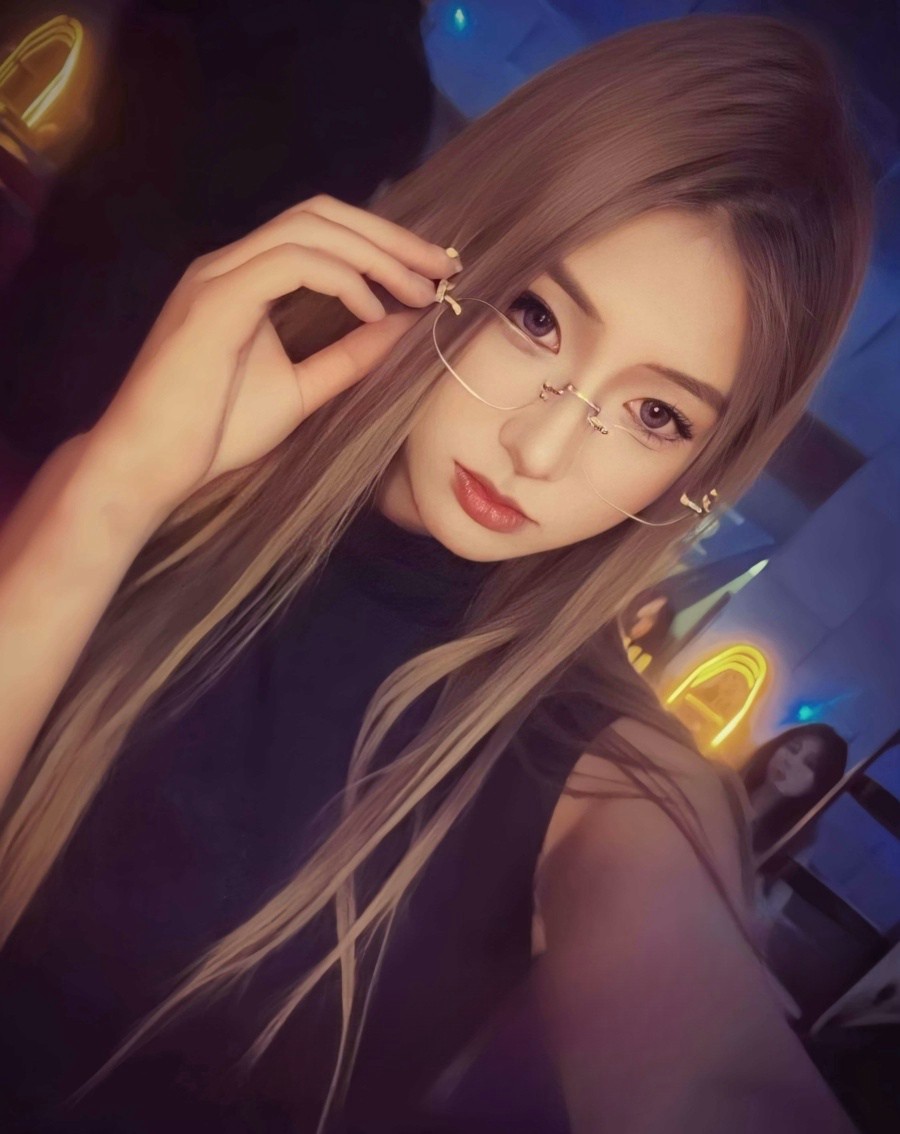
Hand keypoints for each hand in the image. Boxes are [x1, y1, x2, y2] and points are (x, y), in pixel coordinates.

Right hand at [86, 194, 460, 517]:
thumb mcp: (301, 391)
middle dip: (389, 237)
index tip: (431, 275)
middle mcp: (231, 263)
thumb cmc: (214, 433)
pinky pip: (291, 263)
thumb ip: (348, 358)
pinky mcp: (216, 297)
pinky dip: (342, 279)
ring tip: (419, 292)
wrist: (151, 464)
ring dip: (375, 255)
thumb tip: (401, 327)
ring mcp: (219, 275)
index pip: (322, 231)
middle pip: (322, 214)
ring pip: (310, 228)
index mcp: (246, 277)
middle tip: (442, 268)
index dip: (381, 243)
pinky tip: (373, 313)